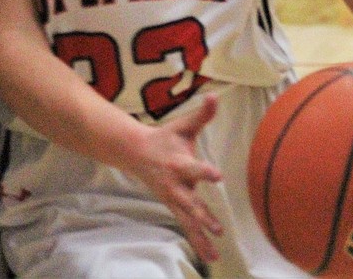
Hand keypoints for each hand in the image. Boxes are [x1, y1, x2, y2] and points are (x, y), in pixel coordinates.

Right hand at [125, 95, 224, 263]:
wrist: (135, 153)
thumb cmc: (165, 138)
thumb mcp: (183, 125)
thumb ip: (202, 114)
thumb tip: (215, 95)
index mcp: (178, 163)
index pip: (194, 167)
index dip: (205, 171)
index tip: (218, 176)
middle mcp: (176, 184)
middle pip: (190, 203)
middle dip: (203, 216)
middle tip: (217, 228)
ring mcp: (174, 199)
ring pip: (188, 221)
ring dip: (201, 237)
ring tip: (215, 254)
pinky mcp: (174, 208)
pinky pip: (188, 228)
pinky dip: (199, 243)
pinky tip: (211, 258)